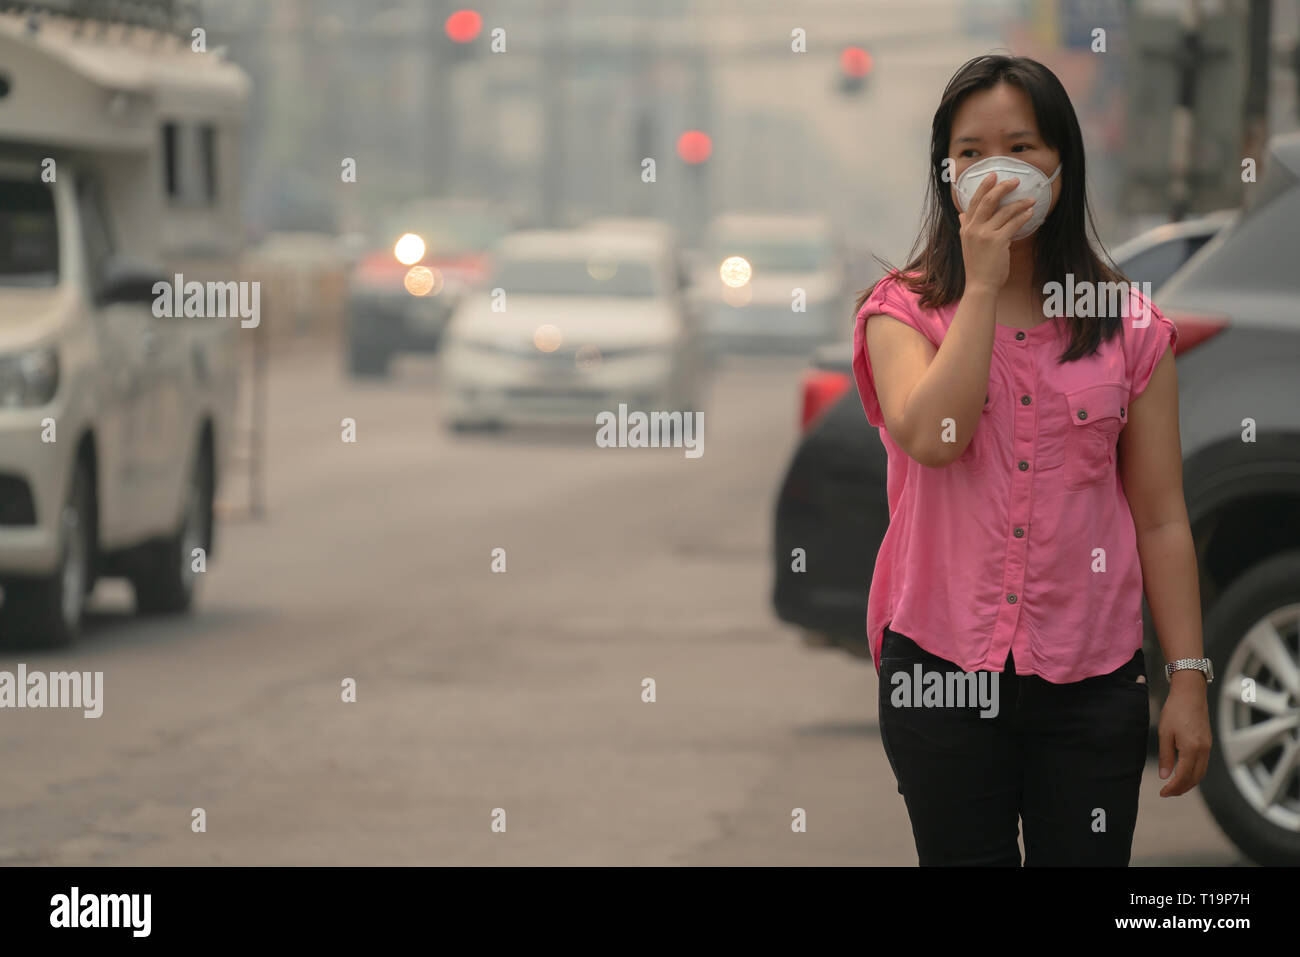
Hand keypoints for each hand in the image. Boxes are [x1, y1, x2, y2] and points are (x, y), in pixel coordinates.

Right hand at [957, 172, 1035, 292]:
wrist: (980, 285)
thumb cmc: (977, 266)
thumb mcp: (966, 244)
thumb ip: (965, 227)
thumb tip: (962, 214)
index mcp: (966, 228)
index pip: (974, 202)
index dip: (983, 187)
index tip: (993, 176)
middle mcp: (973, 229)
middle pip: (988, 201)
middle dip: (1002, 188)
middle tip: (1015, 181)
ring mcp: (984, 235)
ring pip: (1004, 211)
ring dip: (1019, 203)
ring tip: (1030, 199)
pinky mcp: (998, 242)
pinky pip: (1013, 223)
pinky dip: (1023, 216)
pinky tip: (1030, 212)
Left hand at [1157, 674, 1211, 796]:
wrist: (1190, 694)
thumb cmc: (1175, 711)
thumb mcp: (1165, 733)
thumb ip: (1166, 757)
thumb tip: (1165, 776)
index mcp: (1191, 749)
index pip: (1183, 776)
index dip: (1173, 788)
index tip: (1162, 793)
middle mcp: (1203, 751)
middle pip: (1195, 778)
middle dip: (1181, 789)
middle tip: (1167, 793)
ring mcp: (1208, 747)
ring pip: (1201, 773)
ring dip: (1189, 783)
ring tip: (1174, 786)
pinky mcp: (1208, 743)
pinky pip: (1203, 764)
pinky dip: (1194, 773)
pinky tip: (1184, 773)